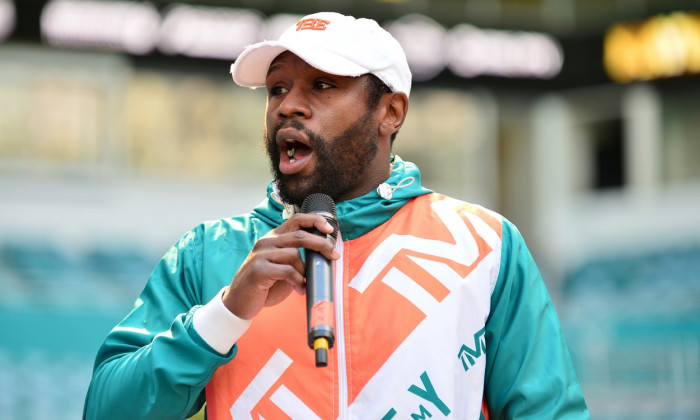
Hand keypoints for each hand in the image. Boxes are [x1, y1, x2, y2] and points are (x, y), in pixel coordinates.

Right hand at [222, 213, 339, 319]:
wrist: (239, 302)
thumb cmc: (264, 285)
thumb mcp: (282, 267)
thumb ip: (297, 259)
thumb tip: (322, 256)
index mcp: (273, 238)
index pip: (296, 220)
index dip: (315, 221)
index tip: (330, 229)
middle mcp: (266, 242)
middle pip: (300, 235)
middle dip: (321, 244)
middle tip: (333, 256)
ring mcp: (261, 254)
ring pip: (294, 255)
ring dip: (304, 271)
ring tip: (304, 284)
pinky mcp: (259, 269)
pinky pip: (287, 271)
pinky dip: (298, 281)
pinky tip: (299, 289)